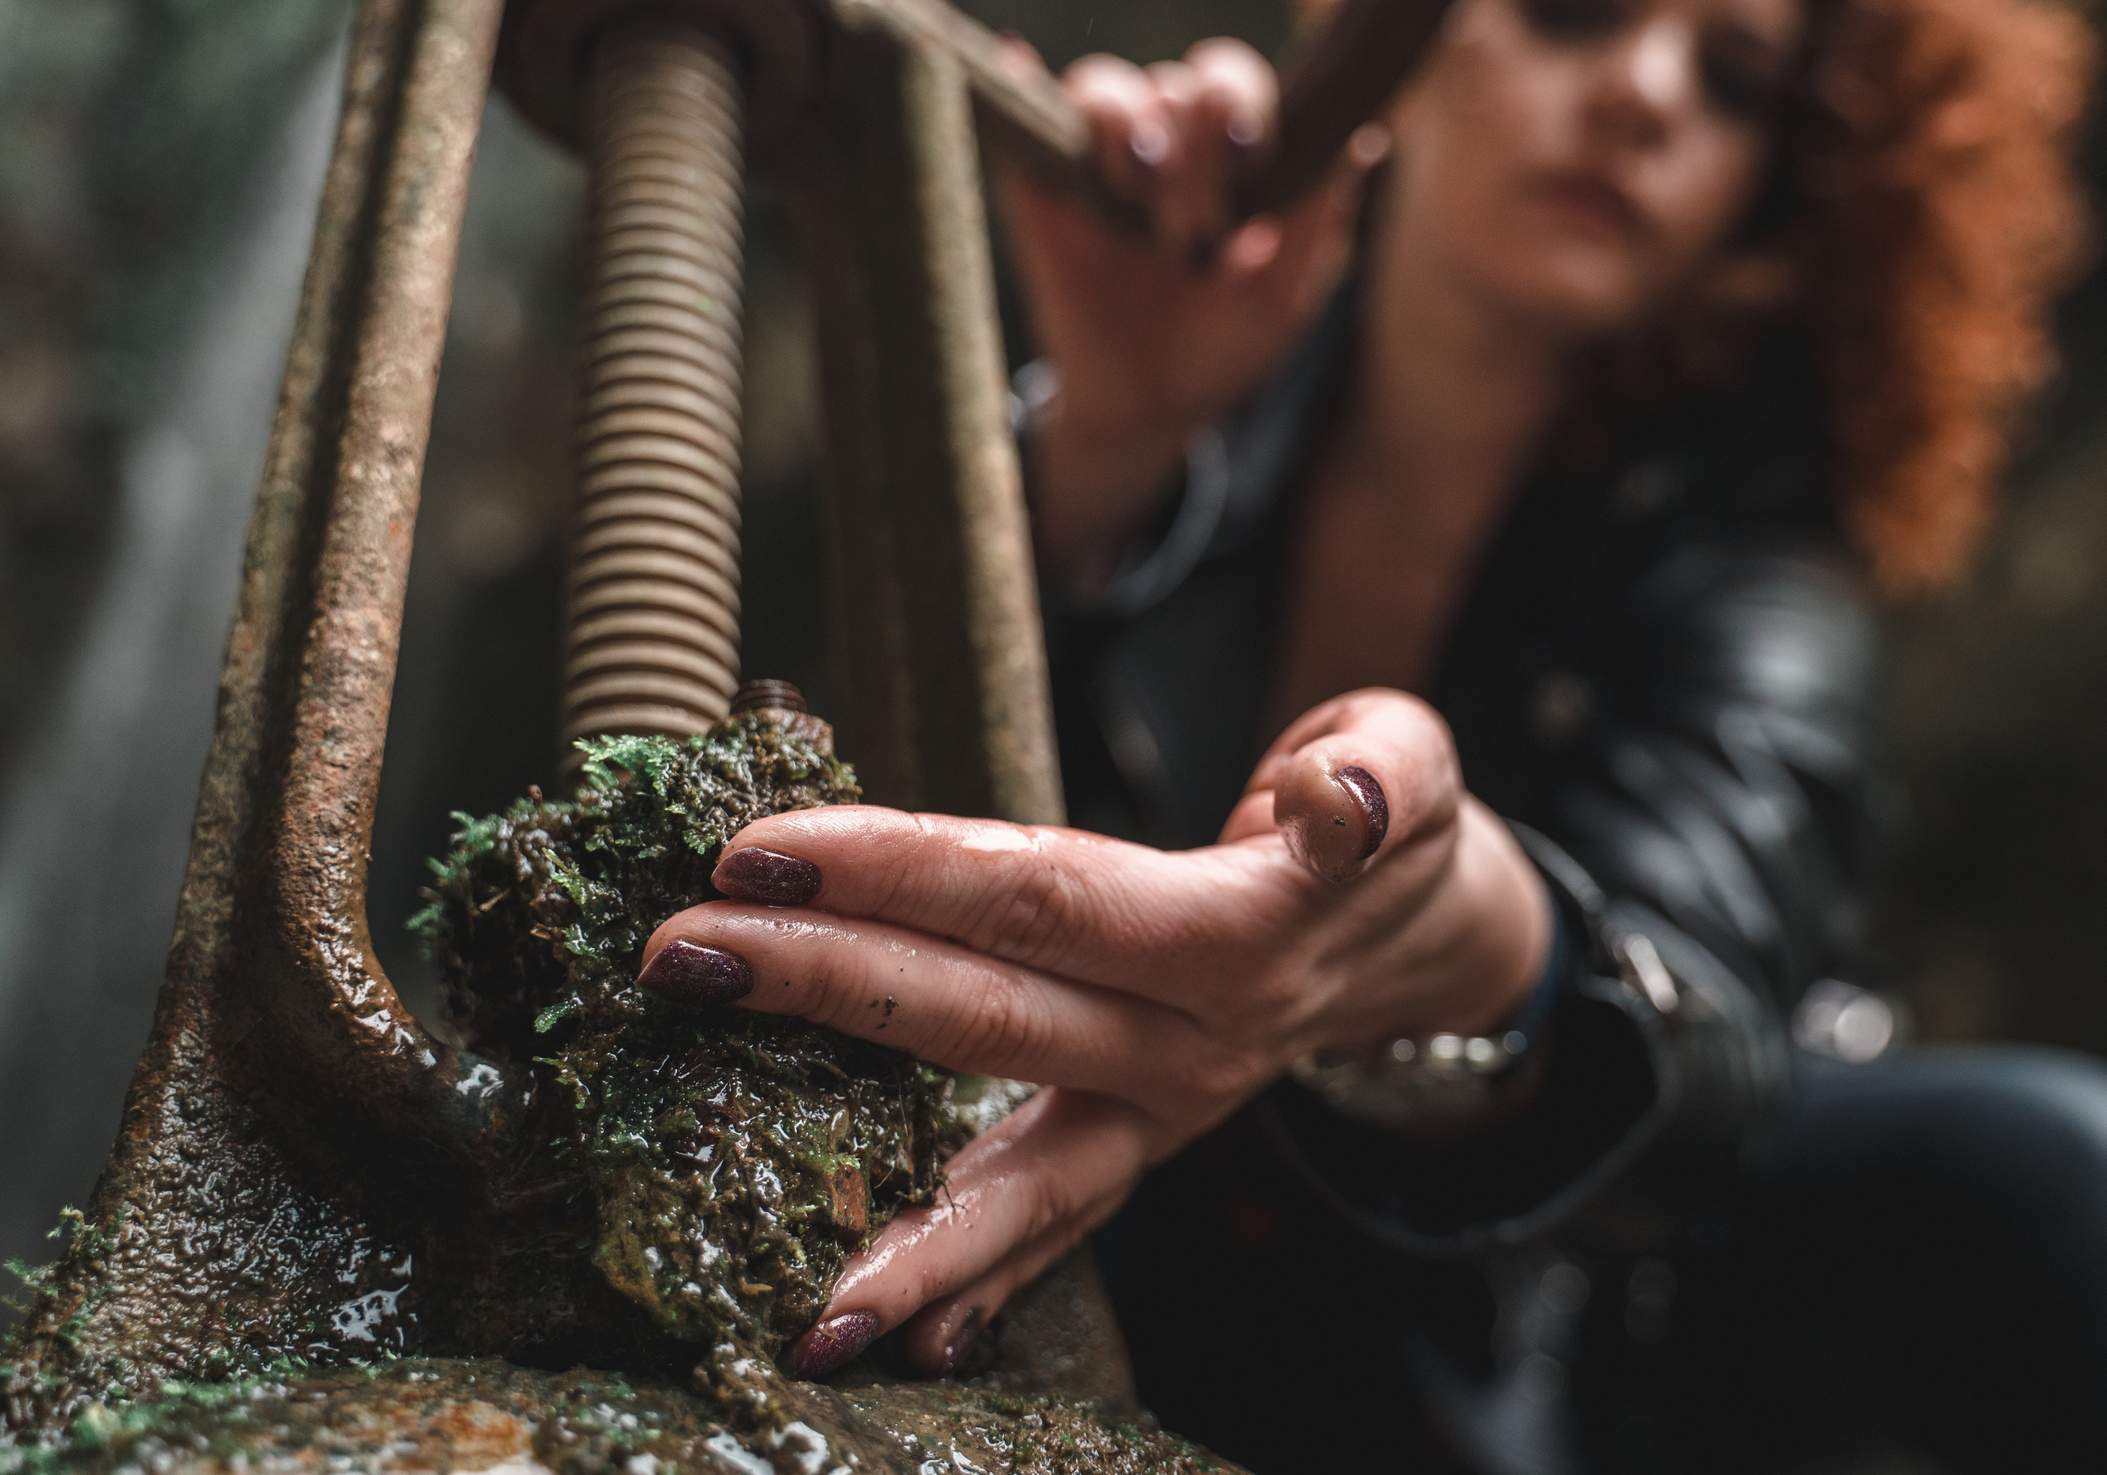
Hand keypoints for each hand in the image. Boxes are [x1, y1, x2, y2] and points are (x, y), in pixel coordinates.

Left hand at [640, 689, 1551, 1379]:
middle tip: (679, 958)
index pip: (1045, 897)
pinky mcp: (1140, 1155)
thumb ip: (1382, 780)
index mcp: (1238, 936)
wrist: (1427, 947)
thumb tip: (1330, 807)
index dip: (905, 870)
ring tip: (798, 1300)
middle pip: (990, 1020)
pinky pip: (1051, 1234)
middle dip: (828, 989)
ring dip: (903, 1235)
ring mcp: (1163, 1120)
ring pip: (1021, 1185)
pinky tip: (877, 1341)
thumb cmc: (1388, 826)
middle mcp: (1192, 1047)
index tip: (761, 848)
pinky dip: (972, 1290)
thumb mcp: (1410, 763)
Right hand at [999, 38, 1381, 585]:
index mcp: (1225, 154)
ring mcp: (1097, 163)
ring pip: (1101, 88)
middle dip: (1190, 144)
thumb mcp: (1282, 302)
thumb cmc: (1225, 347)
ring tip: (1139, 183)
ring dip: (1125, 124)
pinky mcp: (1039, 190)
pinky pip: (1024, 119)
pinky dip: (1017, 83)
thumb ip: (1319, 225)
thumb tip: (1364, 142)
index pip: (1229, 84)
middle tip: (1193, 225)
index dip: (1238, 104)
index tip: (1250, 160)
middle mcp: (1165, 143)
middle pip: (1171, 84)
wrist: (1148, 408)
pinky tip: (1020, 66)